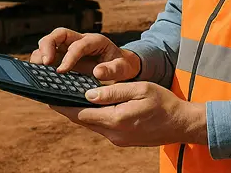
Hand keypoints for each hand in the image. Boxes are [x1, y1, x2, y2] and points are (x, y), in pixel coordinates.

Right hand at [30, 28, 140, 81]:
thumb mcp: (123, 68)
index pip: (78, 44)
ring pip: (50, 42)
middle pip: (58, 34)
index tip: (62, 71)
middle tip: (44, 63)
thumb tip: (97, 72)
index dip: (69, 56)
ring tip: (37, 68)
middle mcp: (79, 40)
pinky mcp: (63, 55)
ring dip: (41, 53)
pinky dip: (41, 61)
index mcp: (95, 41)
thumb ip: (112, 70)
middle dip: (48, 46)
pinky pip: (48, 54)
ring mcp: (70, 47)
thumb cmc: (121, 65)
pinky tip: (38, 72)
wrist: (121, 64)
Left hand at [51, 82, 206, 146]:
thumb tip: (88, 94)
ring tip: (66, 98)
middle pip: (82, 120)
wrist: (182, 124)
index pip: (80, 113)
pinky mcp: (123, 140)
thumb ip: (113, 91)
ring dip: (79, 112)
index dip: (62, 105)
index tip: (48, 96)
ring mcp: (118, 139)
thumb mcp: (139, 89)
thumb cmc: (164, 102)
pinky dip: (92, 116)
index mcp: (116, 119)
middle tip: (51, 95)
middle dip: (67, 108)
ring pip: (91, 124)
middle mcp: (114, 133)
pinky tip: (89, 106)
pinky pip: (102, 127)